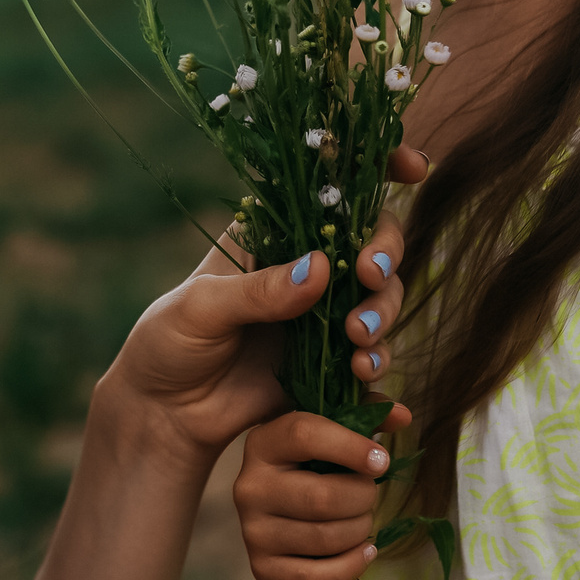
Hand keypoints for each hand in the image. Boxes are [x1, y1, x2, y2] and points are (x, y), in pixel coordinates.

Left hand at [94, 148, 423, 469]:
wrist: (165, 412)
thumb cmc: (169, 341)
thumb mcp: (202, 308)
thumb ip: (258, 291)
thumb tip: (321, 267)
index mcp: (271, 233)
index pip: (329, 188)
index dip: (376, 168)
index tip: (413, 167)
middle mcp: (306, 267)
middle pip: (372, 242)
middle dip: (386, 254)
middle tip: (370, 276)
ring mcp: (323, 314)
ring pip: (381, 298)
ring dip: (383, 312)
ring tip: (357, 340)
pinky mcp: (331, 361)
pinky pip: (372, 355)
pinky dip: (378, 361)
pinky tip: (365, 375)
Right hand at [233, 398, 413, 579]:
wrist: (279, 501)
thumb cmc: (313, 461)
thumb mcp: (332, 429)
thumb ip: (366, 415)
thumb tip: (402, 416)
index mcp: (264, 442)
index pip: (304, 435)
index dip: (351, 447)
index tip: (381, 461)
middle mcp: (249, 486)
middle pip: (322, 497)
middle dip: (362, 498)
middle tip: (369, 495)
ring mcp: (252, 530)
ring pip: (324, 537)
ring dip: (360, 530)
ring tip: (363, 520)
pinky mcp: (262, 567)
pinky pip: (315, 578)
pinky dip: (350, 567)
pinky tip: (364, 551)